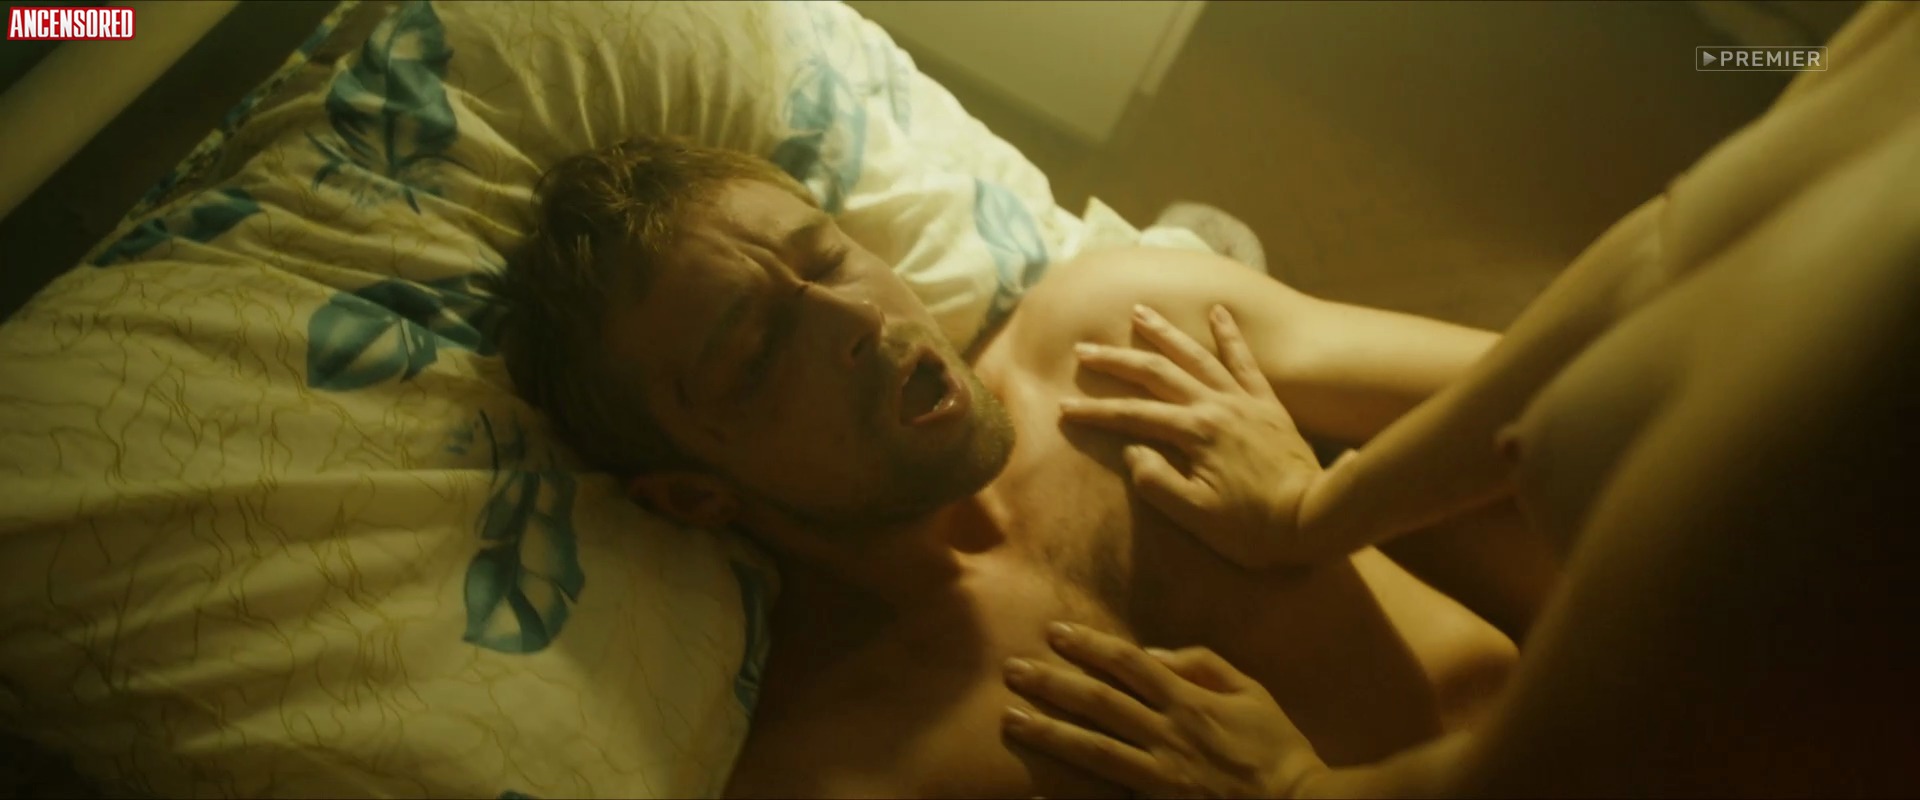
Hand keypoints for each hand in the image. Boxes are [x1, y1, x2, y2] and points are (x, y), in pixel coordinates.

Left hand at [1001, 622, 1328, 798]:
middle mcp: (1168, 736)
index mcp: (1189, 702)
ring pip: (1094, 751)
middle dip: (1052, 684)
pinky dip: (1071, 797)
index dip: (1088, 646)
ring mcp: (1160, 777)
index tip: (1054, 631)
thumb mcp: (1251, 692)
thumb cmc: (1277, 748)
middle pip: (1099, 704)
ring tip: (1010, 720)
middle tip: (1010, 669)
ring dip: (1049, 733)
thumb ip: (1203, 665)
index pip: (1128, 664)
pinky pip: (1106, 798)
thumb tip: (1154, 653)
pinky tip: (1037, 791)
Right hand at [1062, 304, 1331, 566]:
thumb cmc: (1254, 527)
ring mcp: (1243, 399)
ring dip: (1165, 332)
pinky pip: (1246, 360)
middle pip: (1157, 373)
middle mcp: (1216, 405)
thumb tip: (1133, 452)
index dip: (1095, 412)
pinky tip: (1218, 311)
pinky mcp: (1268, 403)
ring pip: (1196, 355)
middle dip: (1117, 360)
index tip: (1063, 408)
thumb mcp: (1196, 517)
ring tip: (1139, 311)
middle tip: (1084, 349)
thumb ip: (1158, 482)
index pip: (1132, 416)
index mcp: (1194, 433)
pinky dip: (1230, 334)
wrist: (1317, 517)